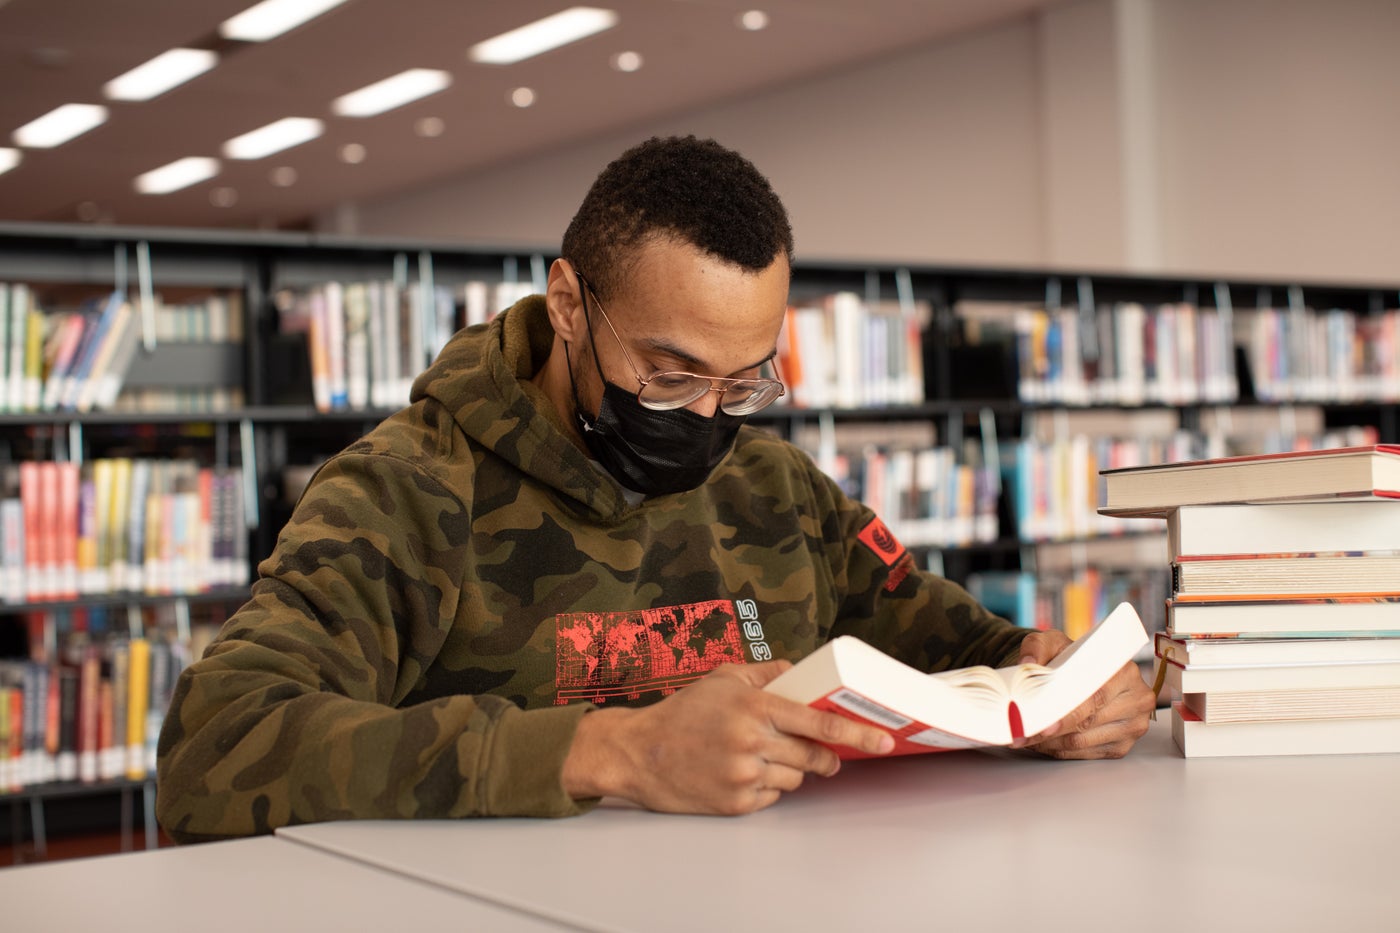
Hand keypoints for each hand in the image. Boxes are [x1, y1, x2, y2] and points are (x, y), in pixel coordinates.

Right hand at [562, 660, 894, 814]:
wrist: (637, 754)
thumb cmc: (681, 712)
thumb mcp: (723, 678)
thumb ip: (767, 673)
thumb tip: (800, 672)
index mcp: (753, 707)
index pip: (818, 722)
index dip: (856, 732)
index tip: (882, 739)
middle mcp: (751, 742)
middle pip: (813, 756)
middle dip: (823, 755)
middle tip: (820, 752)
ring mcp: (743, 776)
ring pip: (795, 778)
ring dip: (789, 768)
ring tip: (759, 755)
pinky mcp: (735, 804)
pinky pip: (772, 796)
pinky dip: (767, 786)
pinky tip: (742, 772)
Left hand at [1013, 630, 1153, 758]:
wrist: (1081, 674)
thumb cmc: (1069, 658)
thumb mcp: (1053, 643)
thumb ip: (1037, 647)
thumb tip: (1027, 662)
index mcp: (1125, 672)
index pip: (1095, 698)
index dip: (1066, 714)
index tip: (1043, 725)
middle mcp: (1136, 699)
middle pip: (1088, 723)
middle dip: (1051, 732)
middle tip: (1022, 734)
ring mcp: (1133, 726)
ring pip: (1083, 743)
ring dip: (1051, 743)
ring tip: (1027, 736)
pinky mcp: (1122, 745)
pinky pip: (1085, 755)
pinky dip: (1060, 750)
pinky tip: (1044, 742)